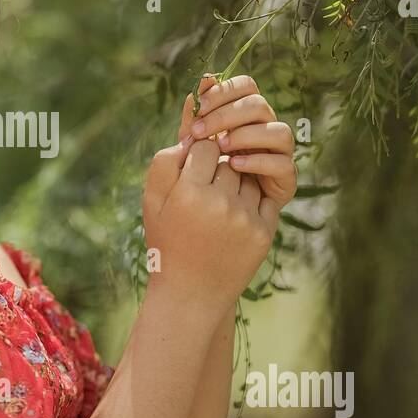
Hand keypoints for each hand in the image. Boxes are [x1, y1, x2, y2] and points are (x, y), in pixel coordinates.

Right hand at [142, 86, 284, 318]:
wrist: (191, 292)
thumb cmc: (167, 240)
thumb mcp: (153, 200)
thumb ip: (167, 159)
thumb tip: (191, 125)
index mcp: (189, 193)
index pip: (204, 146)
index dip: (196, 157)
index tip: (191, 172)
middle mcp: (220, 204)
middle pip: (227, 158)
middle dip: (216, 168)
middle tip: (203, 192)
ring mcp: (246, 218)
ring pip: (247, 174)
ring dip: (235, 182)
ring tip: (216, 208)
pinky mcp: (264, 231)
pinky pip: (262, 195)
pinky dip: (250, 200)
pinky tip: (231, 219)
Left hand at [179, 74, 296, 211]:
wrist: (211, 213)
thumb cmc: (202, 171)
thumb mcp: (193, 141)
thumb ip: (196, 112)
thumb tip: (205, 78)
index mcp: (246, 113)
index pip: (246, 85)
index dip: (224, 91)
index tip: (199, 107)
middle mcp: (267, 127)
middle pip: (259, 105)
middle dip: (226, 115)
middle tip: (200, 132)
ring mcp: (279, 153)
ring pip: (279, 131)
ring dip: (246, 135)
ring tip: (220, 148)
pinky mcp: (286, 178)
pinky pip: (282, 163)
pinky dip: (257, 161)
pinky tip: (233, 166)